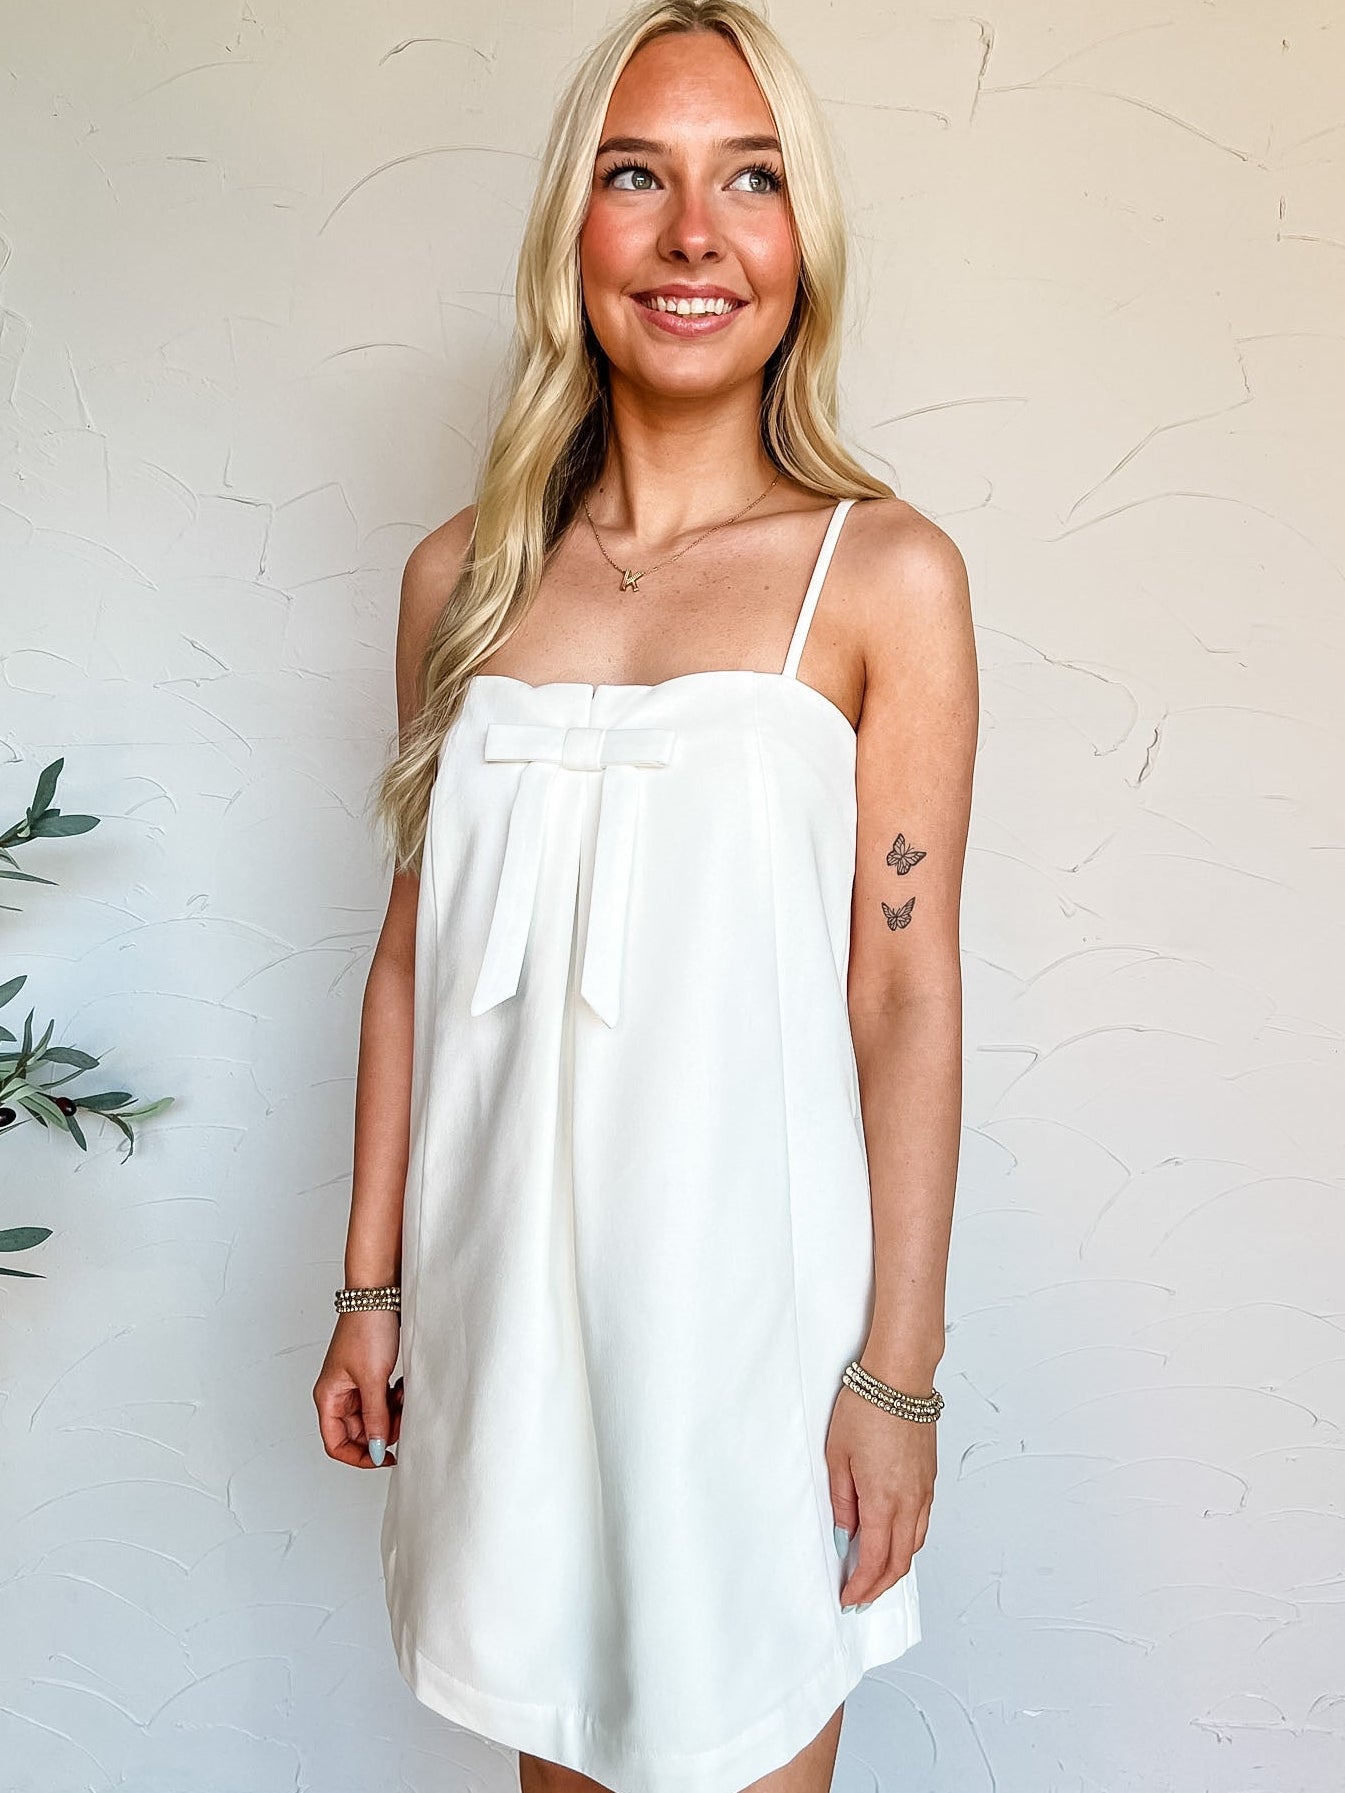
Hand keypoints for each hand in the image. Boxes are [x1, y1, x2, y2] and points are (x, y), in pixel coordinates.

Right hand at [313, 1310, 403, 1468]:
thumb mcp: (372, 1378)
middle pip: (358, 1431)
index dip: (358, 1456)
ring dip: (391, 1413)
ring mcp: (355, 1384)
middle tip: (402, 1420)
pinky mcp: (371, 1374)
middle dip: (382, 1430)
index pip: (336, 1443)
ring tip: (403, 1395)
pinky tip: (403, 1386)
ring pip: (374, 1416)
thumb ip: (375, 1416)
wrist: (379, 1293)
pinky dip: (395, 1399)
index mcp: (328, 1397)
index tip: (383, 1457)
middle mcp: (338, 1393)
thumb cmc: (367, 1328)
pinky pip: (383, 1399)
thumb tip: (375, 1450)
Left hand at [826, 1382, 934, 1607]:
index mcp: (883, 1500)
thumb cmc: (867, 1407)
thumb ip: (842, 1501)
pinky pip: (922, 1523)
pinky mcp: (929, 1479)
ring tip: (874, 1576)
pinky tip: (892, 1541)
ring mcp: (924, 1491)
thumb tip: (845, 1534)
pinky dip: (907, 1543)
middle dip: (879, 1587)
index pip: (874, 1560)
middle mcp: (910, 1501)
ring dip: (895, 1567)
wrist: (901, 1377)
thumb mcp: (838, 1455)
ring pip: (914, 1545)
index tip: (848, 1597)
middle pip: (900, 1562)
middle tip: (860, 1597)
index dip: (861, 1586)